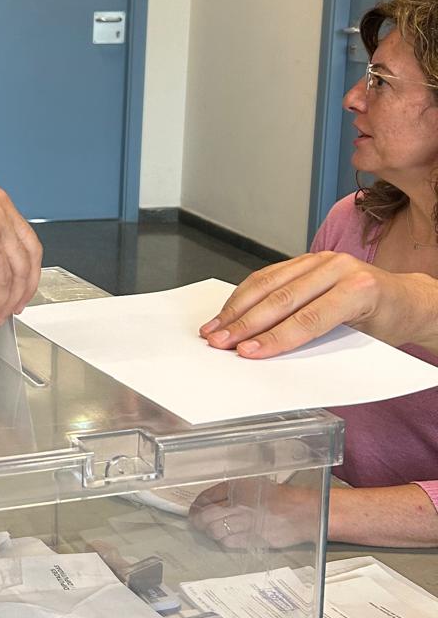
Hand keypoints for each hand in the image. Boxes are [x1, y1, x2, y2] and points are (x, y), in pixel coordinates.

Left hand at [188, 477, 317, 549]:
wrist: (305, 513)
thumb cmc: (283, 498)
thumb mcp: (255, 484)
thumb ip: (232, 490)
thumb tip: (211, 500)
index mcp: (238, 487)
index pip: (207, 497)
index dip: (197, 505)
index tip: (194, 509)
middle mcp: (240, 504)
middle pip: (206, 516)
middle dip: (199, 521)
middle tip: (198, 523)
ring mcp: (246, 523)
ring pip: (215, 531)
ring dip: (211, 532)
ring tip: (212, 531)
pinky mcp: (254, 539)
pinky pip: (229, 543)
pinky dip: (224, 541)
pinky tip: (227, 538)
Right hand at [199, 251, 437, 357]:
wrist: (404, 298)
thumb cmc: (387, 322)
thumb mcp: (365, 341)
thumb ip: (325, 344)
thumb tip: (280, 359)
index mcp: (360, 289)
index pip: (309, 318)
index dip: (275, 338)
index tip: (248, 352)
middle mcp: (339, 267)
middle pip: (283, 298)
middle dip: (247, 324)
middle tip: (221, 342)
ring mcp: (321, 259)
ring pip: (269, 282)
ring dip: (237, 308)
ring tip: (214, 328)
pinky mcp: (306, 258)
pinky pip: (268, 274)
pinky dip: (244, 294)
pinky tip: (228, 310)